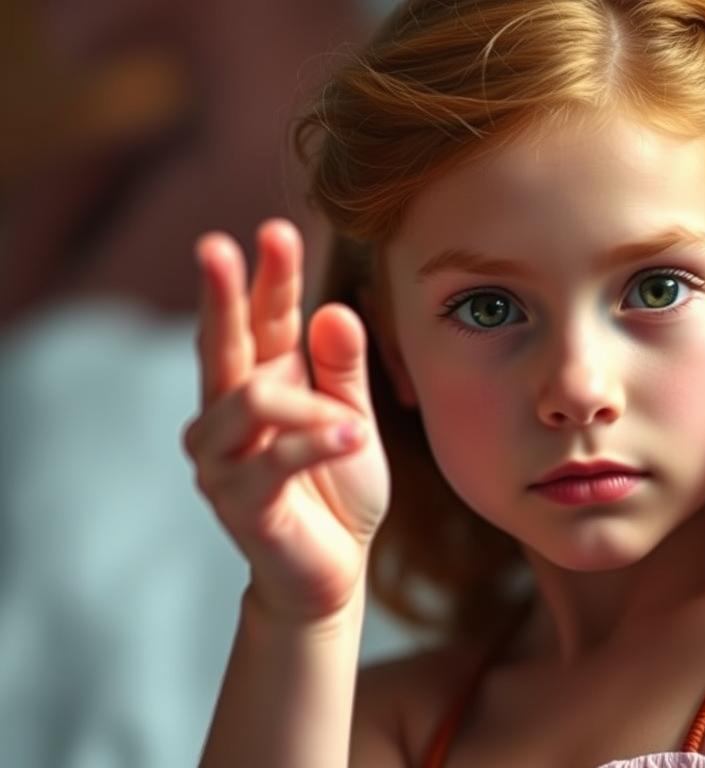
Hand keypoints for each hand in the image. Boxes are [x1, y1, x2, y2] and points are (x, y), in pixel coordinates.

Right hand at [183, 219, 390, 623]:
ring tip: (354, 428)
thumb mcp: (350, 418)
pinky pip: (274, 457)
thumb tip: (334, 309)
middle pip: (224, 342)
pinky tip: (353, 439)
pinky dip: (316, 443)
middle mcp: (229, 413)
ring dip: (309, 406)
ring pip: (250, 400)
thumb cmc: (338, 487)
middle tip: (219, 246)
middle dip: (224, 294)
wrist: (331, 569)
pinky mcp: (237, 499)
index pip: (263, 321)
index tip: (277, 230)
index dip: (269, 278)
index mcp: (263, 383)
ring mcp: (224, 457)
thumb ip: (342, 370)